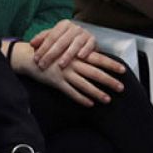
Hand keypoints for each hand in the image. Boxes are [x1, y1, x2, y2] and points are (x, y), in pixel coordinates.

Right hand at [12, 42, 126, 105]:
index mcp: (76, 54)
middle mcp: (72, 63)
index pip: (98, 59)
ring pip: (84, 84)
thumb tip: (95, 56)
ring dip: (97, 92)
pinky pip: (71, 92)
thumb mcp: (64, 48)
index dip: (111, 64)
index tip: (123, 70)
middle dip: (109, 81)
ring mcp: (64, 74)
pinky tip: (89, 103)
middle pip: (95, 73)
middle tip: (121, 88)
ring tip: (108, 99)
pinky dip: (81, 98)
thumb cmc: (48, 52)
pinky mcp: (56, 82)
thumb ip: (78, 52)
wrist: (29, 57)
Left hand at [28, 19, 93, 70]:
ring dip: (68, 55)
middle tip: (43, 65)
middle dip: (51, 54)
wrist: (83, 38)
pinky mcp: (93, 40)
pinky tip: (80, 57)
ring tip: (60, 65)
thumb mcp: (53, 36)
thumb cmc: (64, 39)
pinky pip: (89, 45)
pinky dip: (85, 50)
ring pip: (75, 44)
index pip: (51, 37)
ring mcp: (84, 33)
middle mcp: (74, 27)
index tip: (35, 59)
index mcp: (63, 25)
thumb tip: (31, 44)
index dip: (42, 48)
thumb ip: (42, 38)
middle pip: (61, 42)